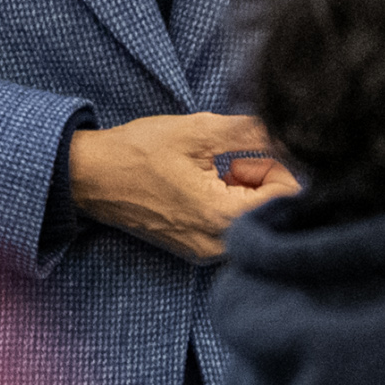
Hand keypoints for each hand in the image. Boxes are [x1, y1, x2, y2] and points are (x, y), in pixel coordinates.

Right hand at [67, 113, 302, 263]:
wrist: (90, 176)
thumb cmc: (138, 151)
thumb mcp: (199, 131)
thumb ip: (253, 134)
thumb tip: (293, 134)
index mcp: (222, 217)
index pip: (289, 198)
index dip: (282, 166)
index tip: (257, 149)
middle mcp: (218, 245)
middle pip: (273, 212)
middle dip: (263, 179)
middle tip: (231, 159)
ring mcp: (206, 252)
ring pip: (252, 219)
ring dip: (245, 191)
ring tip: (216, 169)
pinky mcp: (195, 250)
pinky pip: (231, 227)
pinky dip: (228, 203)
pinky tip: (205, 184)